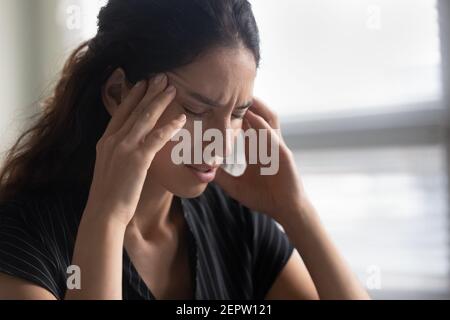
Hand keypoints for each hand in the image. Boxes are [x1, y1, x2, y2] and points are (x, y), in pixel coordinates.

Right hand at [84, 74, 185, 225]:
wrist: (104, 212)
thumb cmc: (109, 193)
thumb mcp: (109, 166)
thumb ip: (119, 152)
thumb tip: (132, 147)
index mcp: (106, 141)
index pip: (121, 112)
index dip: (133, 96)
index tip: (143, 82)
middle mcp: (113, 140)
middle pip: (134, 110)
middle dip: (149, 91)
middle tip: (162, 76)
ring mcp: (124, 148)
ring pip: (145, 118)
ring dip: (160, 101)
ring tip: (172, 88)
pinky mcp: (137, 159)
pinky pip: (157, 138)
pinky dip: (170, 126)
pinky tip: (181, 119)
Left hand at [214, 97, 306, 222]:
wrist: (284, 210)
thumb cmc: (263, 197)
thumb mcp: (235, 186)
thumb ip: (221, 177)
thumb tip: (203, 170)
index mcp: (257, 149)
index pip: (245, 125)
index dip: (233, 114)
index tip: (217, 104)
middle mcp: (267, 144)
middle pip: (258, 116)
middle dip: (247, 103)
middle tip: (230, 90)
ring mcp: (276, 147)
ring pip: (269, 119)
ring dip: (258, 107)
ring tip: (244, 95)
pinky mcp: (284, 154)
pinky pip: (273, 136)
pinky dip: (263, 126)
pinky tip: (252, 117)